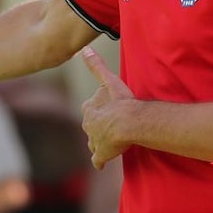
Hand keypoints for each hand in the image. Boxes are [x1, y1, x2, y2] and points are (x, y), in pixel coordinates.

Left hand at [80, 47, 134, 169]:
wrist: (128, 122)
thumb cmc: (122, 101)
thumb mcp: (108, 80)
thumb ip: (96, 65)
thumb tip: (84, 49)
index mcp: (89, 110)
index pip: (90, 110)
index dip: (98, 110)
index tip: (106, 111)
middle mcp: (88, 126)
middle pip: (91, 127)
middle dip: (98, 127)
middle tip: (110, 127)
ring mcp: (94, 141)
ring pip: (94, 142)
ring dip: (100, 142)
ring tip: (110, 142)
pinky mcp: (101, 154)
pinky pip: (98, 160)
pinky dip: (99, 161)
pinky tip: (101, 164)